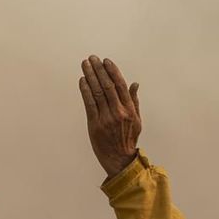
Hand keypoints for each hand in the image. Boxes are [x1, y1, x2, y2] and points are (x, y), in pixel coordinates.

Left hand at [79, 56, 141, 177]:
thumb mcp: (137, 120)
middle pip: (107, 86)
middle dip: (99, 70)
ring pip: (97, 92)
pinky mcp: (95, 125)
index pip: (120, 85)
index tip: (106, 61)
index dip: (112, 71)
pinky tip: (82, 81)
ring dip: (90, 76)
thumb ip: (134, 101)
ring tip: (85, 65)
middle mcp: (118, 112)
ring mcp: (106, 118)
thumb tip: (134, 83)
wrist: (120, 159)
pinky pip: (89, 104)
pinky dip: (85, 91)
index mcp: (129, 110)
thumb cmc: (128, 139)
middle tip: (92, 58)